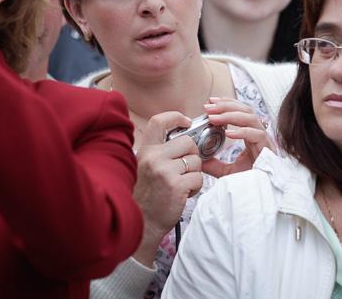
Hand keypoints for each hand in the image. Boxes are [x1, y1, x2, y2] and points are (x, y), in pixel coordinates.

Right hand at [132, 111, 202, 264]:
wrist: (143, 223)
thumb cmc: (148, 196)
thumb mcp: (146, 167)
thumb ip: (160, 153)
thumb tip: (185, 140)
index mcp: (145, 150)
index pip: (159, 121)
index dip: (175, 117)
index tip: (185, 121)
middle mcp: (153, 157)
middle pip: (187, 142)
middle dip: (193, 155)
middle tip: (186, 169)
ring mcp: (164, 171)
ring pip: (196, 161)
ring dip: (194, 174)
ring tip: (182, 185)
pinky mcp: (176, 185)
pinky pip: (198, 177)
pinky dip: (195, 186)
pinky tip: (183, 194)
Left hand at [201, 97, 274, 177]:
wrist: (262, 196)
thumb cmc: (250, 182)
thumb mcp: (227, 172)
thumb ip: (214, 164)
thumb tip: (198, 160)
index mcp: (251, 135)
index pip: (241, 111)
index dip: (227, 104)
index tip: (210, 102)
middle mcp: (259, 134)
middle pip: (245, 110)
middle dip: (225, 106)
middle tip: (208, 107)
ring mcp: (264, 140)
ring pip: (250, 118)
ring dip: (230, 114)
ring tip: (213, 117)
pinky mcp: (267, 149)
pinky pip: (256, 134)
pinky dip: (241, 131)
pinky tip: (228, 133)